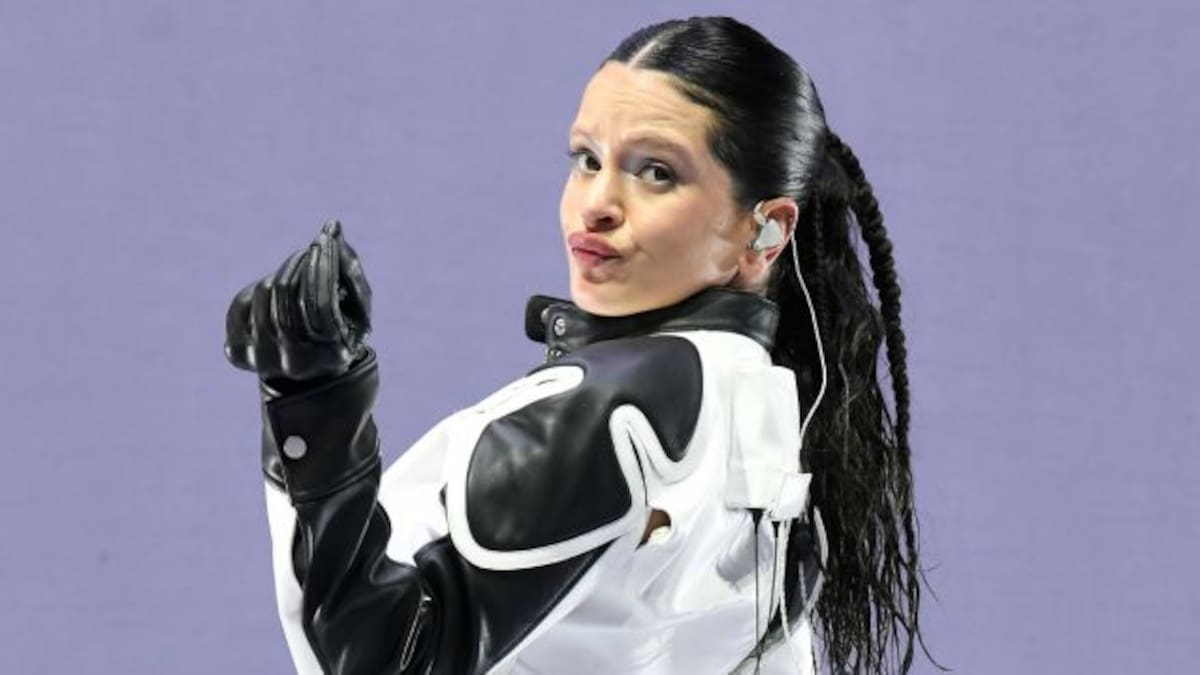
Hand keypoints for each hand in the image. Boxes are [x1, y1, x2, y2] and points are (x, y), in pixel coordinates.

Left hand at [224, 220, 372, 384]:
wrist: (308, 376)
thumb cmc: (340, 331)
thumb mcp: (357, 305)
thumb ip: (349, 268)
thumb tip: (332, 227)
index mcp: (332, 355)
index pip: (321, 304)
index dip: (324, 266)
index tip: (326, 237)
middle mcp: (294, 363)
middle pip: (288, 293)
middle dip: (302, 262)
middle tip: (314, 248)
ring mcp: (261, 359)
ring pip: (266, 293)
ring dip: (284, 272)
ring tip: (299, 271)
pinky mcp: (236, 352)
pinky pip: (242, 302)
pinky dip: (259, 290)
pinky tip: (276, 294)